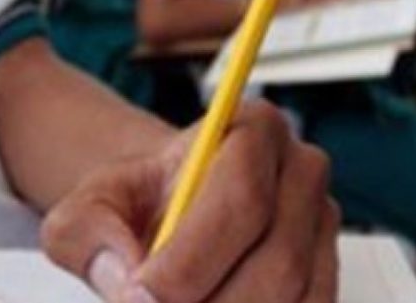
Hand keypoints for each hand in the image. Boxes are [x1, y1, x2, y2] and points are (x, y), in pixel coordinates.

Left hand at [42, 101, 339, 302]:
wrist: (172, 215)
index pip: (240, 196)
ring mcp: (323, 226)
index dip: (192, 258)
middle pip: (277, 258)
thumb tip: (124, 274)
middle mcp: (301, 172)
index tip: (140, 295)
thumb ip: (88, 229)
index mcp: (252, 128)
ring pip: (294, 296)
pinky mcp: (328, 273)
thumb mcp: (93, 202)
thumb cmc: (144, 202)